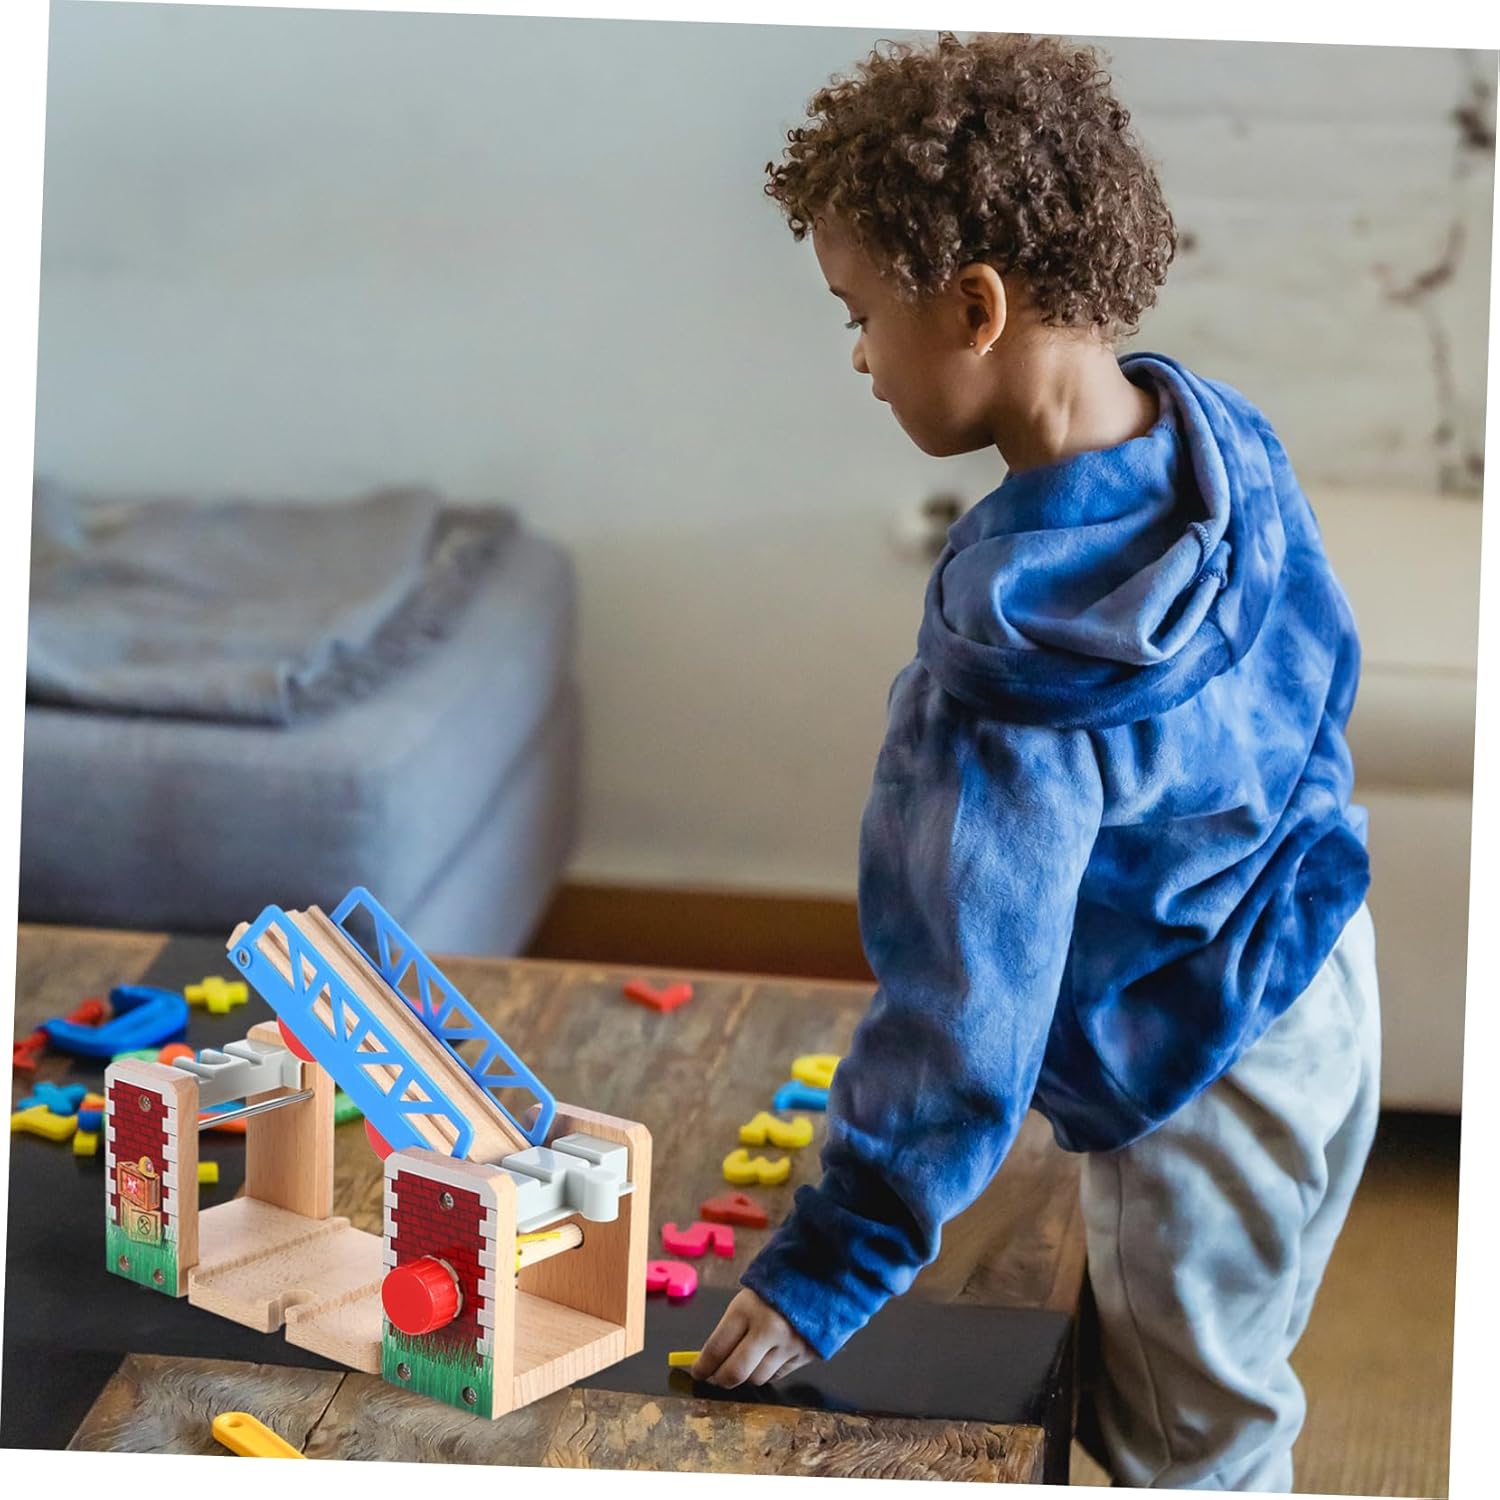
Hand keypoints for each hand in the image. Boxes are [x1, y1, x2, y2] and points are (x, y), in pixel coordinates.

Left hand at [691, 1287, 815, 1387]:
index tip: (697, 1371)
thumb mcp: (748, 1297)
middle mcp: (768, 1330)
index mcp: (747, 1309)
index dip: (702, 1366)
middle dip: (720, 1380)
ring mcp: (788, 1345)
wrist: (821, 1273)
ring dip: (746, 1376)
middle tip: (715, 1377)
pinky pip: (778, 1375)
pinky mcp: (805, 1355)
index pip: (716, 1349)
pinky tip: (764, 1360)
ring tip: (742, 1366)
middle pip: (735, 1372)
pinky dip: (767, 1372)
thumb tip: (713, 1358)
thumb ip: (732, 1327)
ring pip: (757, 1378)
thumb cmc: (778, 1281)